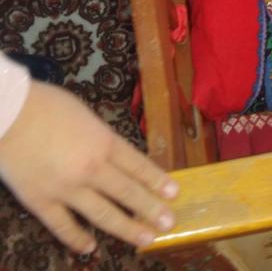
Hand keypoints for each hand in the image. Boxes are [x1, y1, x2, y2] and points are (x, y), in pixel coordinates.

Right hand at [0, 81, 177, 253]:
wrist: (9, 115)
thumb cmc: (46, 105)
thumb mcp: (84, 114)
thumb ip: (100, 136)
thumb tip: (111, 153)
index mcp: (103, 141)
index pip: (138, 166)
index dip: (157, 181)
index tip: (174, 194)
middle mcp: (91, 168)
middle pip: (127, 193)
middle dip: (150, 209)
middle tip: (168, 223)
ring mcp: (67, 189)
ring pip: (103, 215)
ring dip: (126, 228)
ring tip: (145, 239)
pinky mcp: (42, 202)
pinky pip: (64, 227)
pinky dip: (78, 239)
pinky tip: (90, 248)